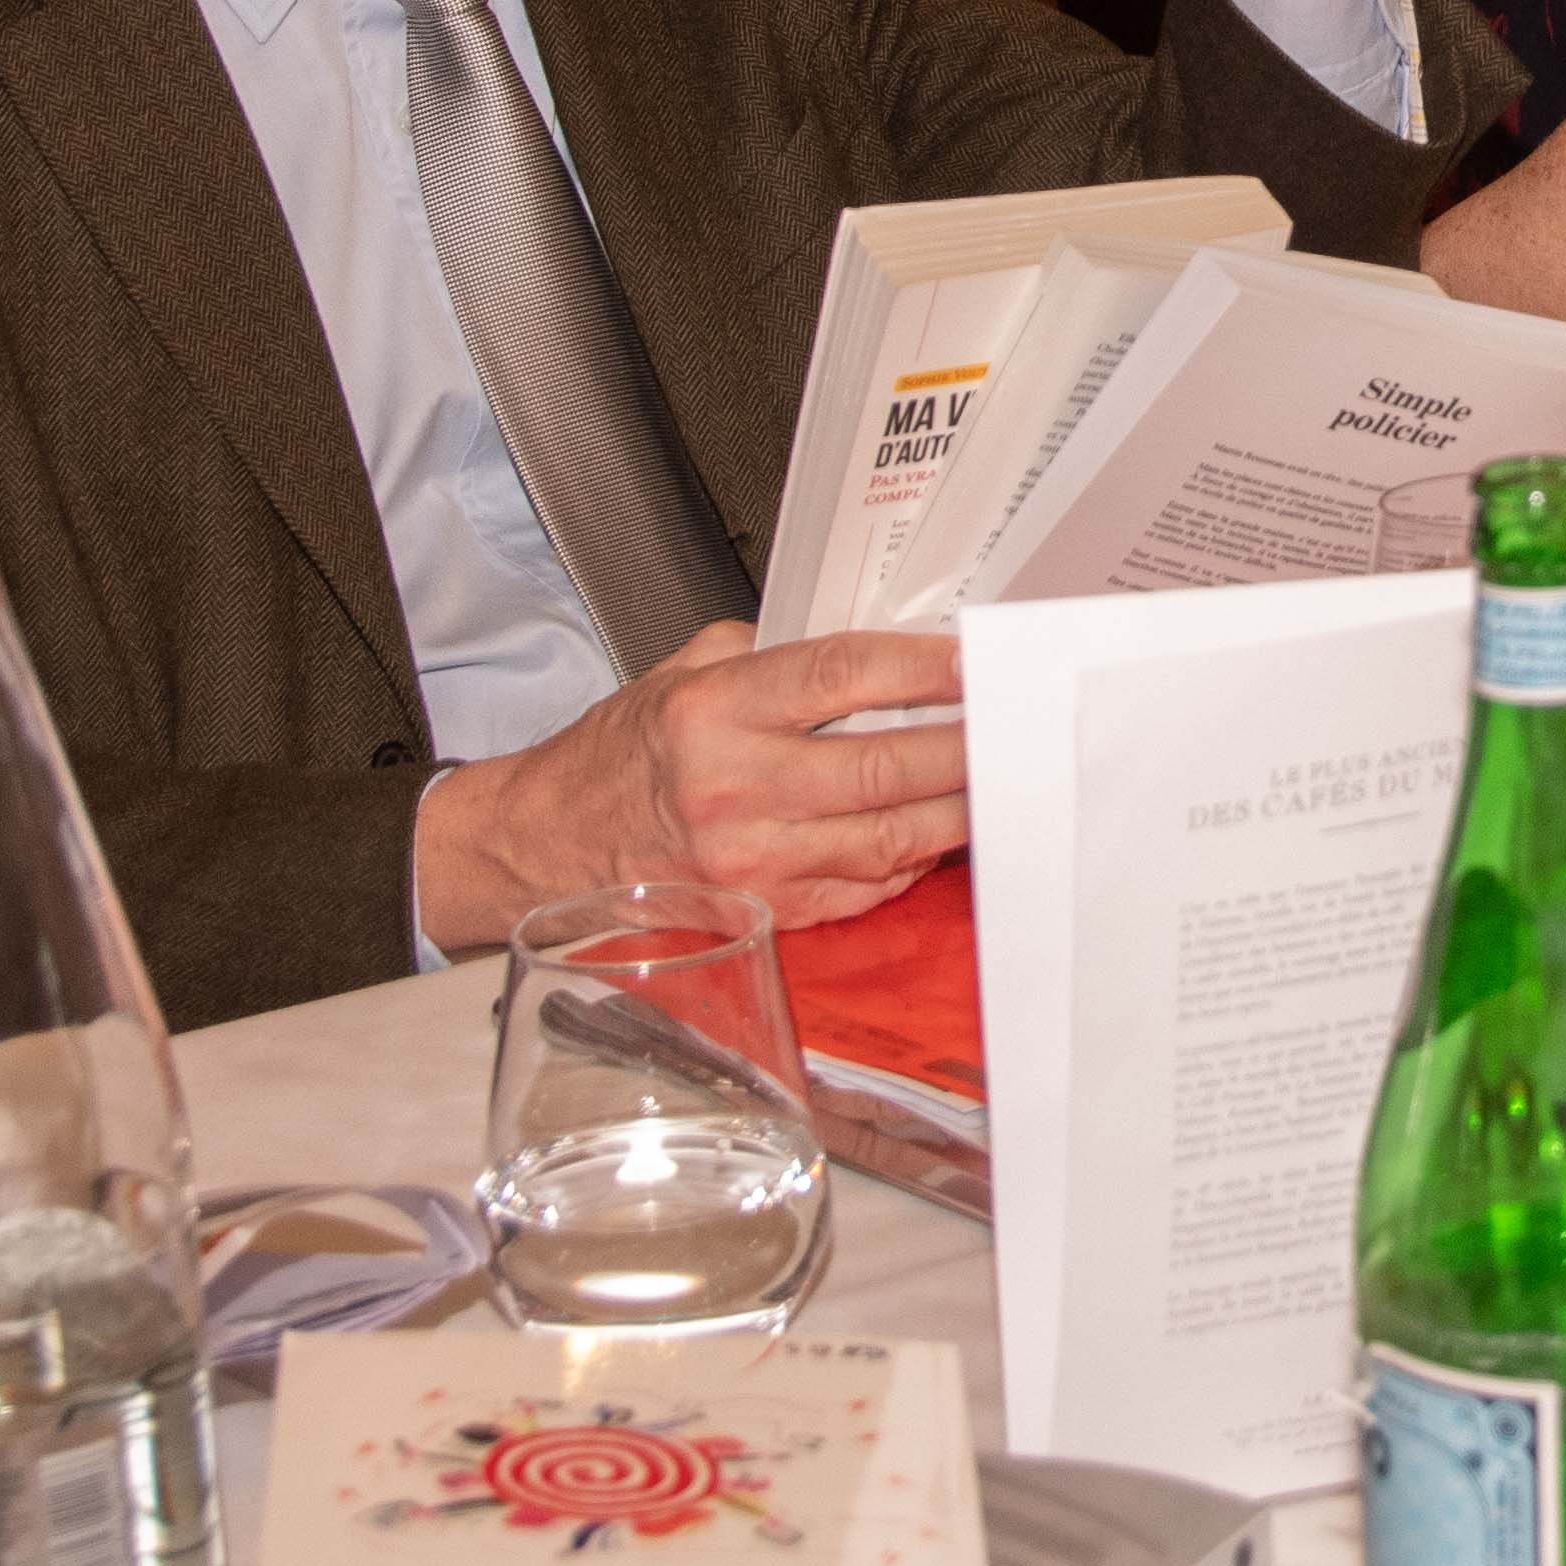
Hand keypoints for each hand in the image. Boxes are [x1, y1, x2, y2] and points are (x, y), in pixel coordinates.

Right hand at [410, 625, 967, 954]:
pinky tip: (944, 832)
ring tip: (1003, 779)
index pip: (841, 677)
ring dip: (958, 811)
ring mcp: (753, 864)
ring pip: (887, 839)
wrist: (548, 847)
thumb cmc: (620, 757)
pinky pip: (863, 888)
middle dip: (965, 746)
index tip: (975, 656)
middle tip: (1018, 724)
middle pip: (882, 768)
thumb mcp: (683, 673)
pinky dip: (913, 861)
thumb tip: (873, 652)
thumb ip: (773, 655)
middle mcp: (735, 790)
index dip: (921, 667)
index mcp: (714, 714)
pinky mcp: (765, 913)